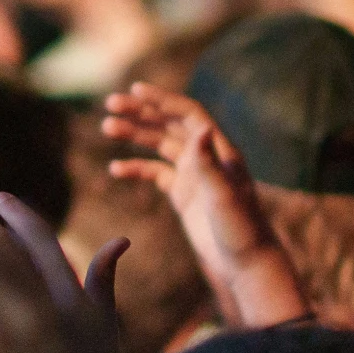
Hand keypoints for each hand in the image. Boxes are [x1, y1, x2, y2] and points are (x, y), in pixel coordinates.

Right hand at [104, 85, 307, 324]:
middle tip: (110, 104)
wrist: (246, 262)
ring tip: (107, 127)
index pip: (190, 115)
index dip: (164, 100)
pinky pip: (156, 173)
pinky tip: (115, 169)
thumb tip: (200, 130)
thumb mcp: (223, 196)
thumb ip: (209, 164)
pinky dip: (136, 168)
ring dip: (135, 134)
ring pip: (161, 145)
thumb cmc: (240, 230)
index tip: (135, 90)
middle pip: (172, 124)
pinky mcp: (184, 194)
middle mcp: (208, 158)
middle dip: (142, 112)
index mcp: (222, 151)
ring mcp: (195, 175)